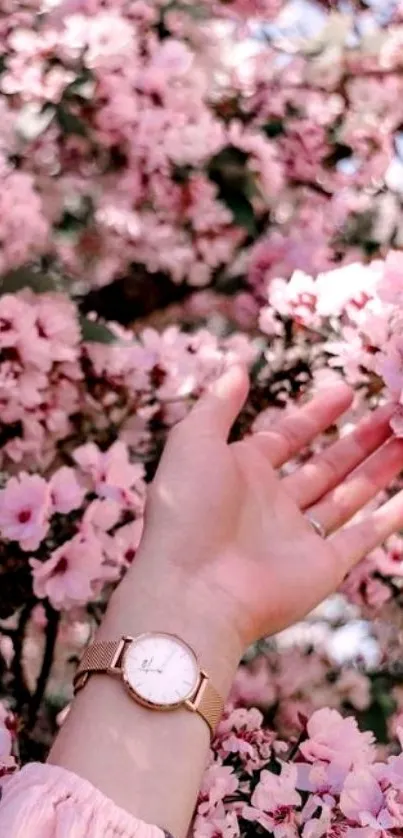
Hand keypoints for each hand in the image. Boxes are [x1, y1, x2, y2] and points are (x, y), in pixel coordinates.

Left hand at [136, 366, 402, 651]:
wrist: (192, 588)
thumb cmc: (187, 510)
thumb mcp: (193, 441)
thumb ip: (218, 404)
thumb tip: (238, 368)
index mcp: (242, 472)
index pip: (288, 436)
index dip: (317, 414)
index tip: (348, 391)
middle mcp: (273, 503)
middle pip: (327, 465)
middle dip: (360, 439)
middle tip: (396, 413)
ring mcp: (299, 536)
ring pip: (350, 495)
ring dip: (380, 469)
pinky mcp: (323, 567)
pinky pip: (364, 536)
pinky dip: (390, 518)